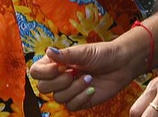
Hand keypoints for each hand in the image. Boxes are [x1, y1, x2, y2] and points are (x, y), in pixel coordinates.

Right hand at [30, 32, 147, 111]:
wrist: (121, 64)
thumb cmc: (102, 54)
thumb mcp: (84, 52)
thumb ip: (66, 54)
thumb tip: (49, 51)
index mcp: (56, 63)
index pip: (36, 71)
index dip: (44, 72)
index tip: (60, 67)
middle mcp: (59, 77)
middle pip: (43, 87)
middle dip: (58, 82)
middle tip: (73, 73)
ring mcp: (69, 90)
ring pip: (58, 98)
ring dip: (74, 88)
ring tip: (89, 78)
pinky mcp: (79, 101)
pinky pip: (71, 106)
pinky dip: (81, 97)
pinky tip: (92, 88)